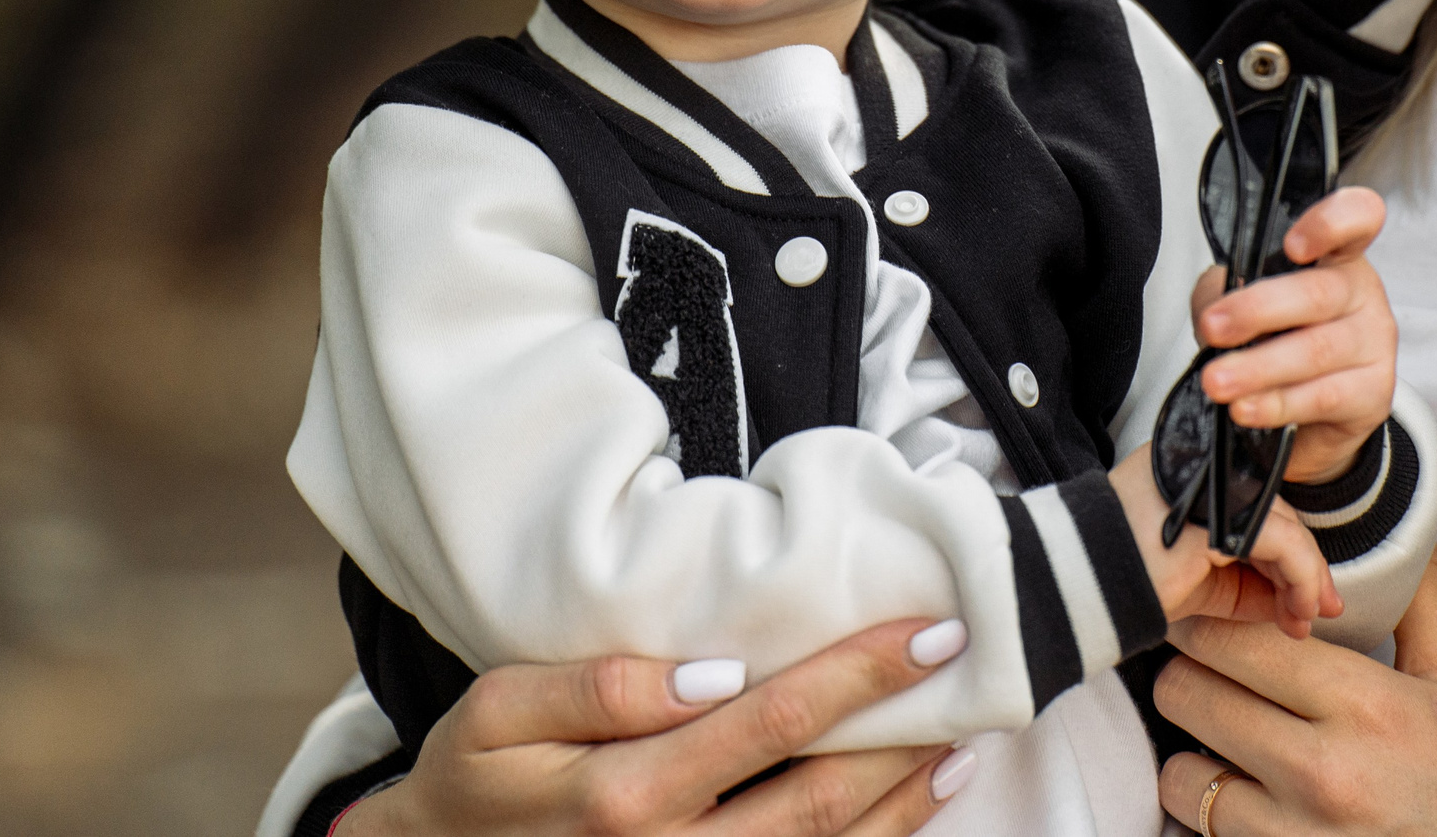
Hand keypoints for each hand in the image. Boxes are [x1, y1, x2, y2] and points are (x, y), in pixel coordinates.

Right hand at [337, 619, 970, 836]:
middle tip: (963, 666)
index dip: (859, 675)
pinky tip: (915, 806)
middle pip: (821, 795)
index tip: (927, 630)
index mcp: (627, 795)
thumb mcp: (499, 712)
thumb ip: (598, 687)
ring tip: (961, 739)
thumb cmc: (473, 779)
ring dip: (904, 798)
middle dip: (902, 729)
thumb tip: (710, 671)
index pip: (774, 721)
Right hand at [1110, 444, 1339, 639]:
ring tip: (1304, 618)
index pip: (1254, 501)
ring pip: (1286, 526)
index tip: (1305, 590)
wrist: (1081, 584)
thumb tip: (1298, 602)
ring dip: (1306, 579)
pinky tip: (1296, 611)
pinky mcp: (1223, 510)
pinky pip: (1283, 543)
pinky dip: (1301, 579)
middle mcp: (1206, 465)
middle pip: (1275, 512)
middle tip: (1316, 609)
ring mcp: (1215, 482)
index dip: (1287, 547)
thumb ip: (1244, 580)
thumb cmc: (1125, 578)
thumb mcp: (1199, 579)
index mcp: (1193, 471)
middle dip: (1304, 567)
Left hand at [1153, 551, 1436, 835]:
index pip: (1239, 638)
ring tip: (1232, 741)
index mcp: (1369, 705)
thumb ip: (1420, 600)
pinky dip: (1215, 813)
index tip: (1210, 613)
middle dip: (1192, 674)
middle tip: (1214, 670)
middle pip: (1189, 695)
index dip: (1211, 619)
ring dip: (1197, 753)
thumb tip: (1403, 528)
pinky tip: (1253, 794)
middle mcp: (1325, 774)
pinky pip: (1208, 836)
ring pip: (1183, 775)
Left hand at [1192, 186, 1395, 483]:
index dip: (1330, 224)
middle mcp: (1362, 293)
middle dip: (1257, 311)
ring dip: (1258, 367)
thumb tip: (1213, 311)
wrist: (1311, 411)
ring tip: (1218, 381)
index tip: (1292, 246)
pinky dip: (1276, 404)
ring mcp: (1375, 343)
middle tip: (1214, 327)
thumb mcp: (1244, 303)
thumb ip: (1225, 295)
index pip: (1355, 219)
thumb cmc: (1279, 338)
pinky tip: (1246, 408)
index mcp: (1336, 256)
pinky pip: (1321, 398)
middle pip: (1318, 294)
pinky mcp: (1373, 393)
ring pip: (1316, 351)